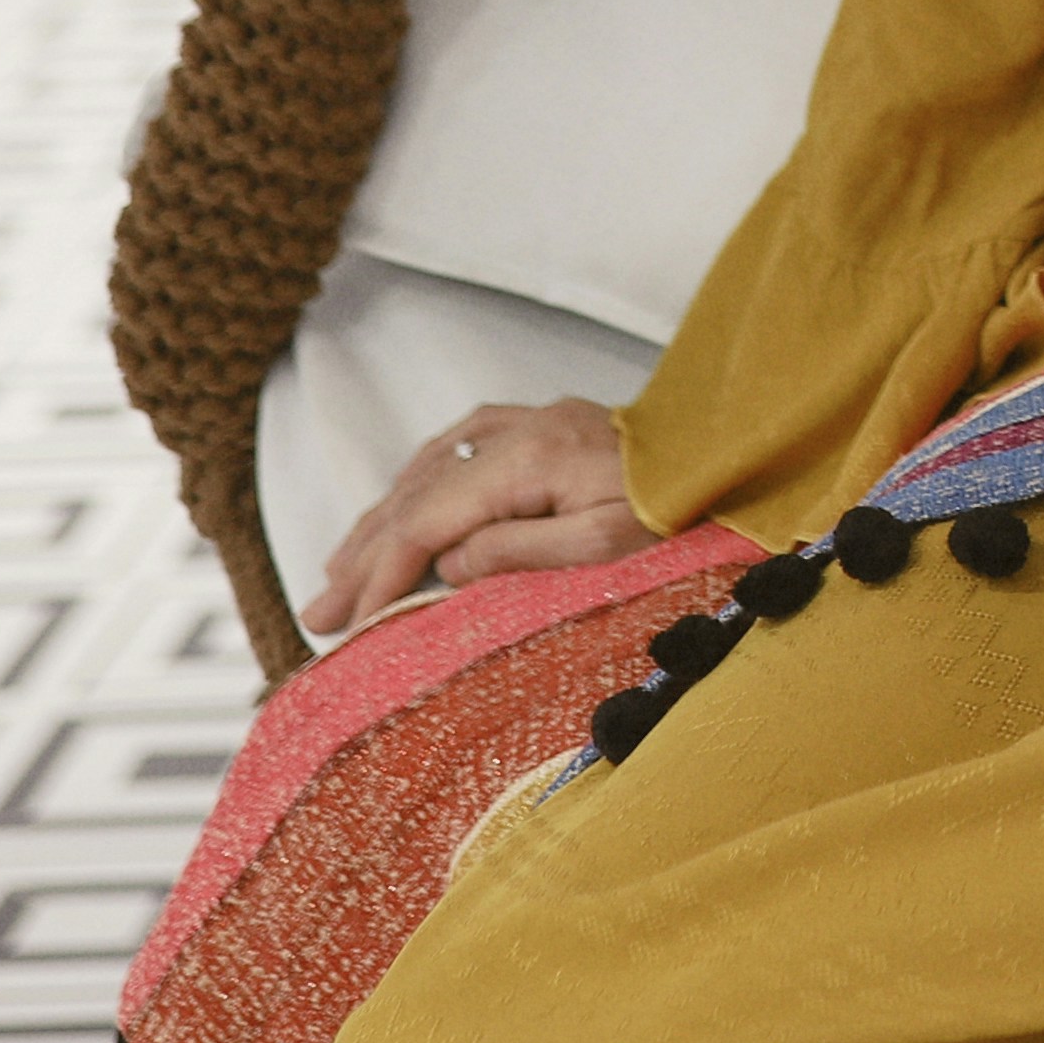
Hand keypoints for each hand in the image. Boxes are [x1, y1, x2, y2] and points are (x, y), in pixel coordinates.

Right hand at [297, 399, 652, 637]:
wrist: (724, 447)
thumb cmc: (678, 505)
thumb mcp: (606, 544)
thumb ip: (519, 552)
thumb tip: (446, 565)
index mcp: (527, 459)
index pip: (429, 520)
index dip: (383, 573)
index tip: (352, 621)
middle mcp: (514, 429)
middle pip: (414, 496)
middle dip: (362, 557)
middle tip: (319, 614)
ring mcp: (523, 420)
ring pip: (424, 471)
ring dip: (378, 522)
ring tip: (338, 573)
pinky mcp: (535, 423)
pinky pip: (451, 450)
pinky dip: (412, 488)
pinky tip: (394, 511)